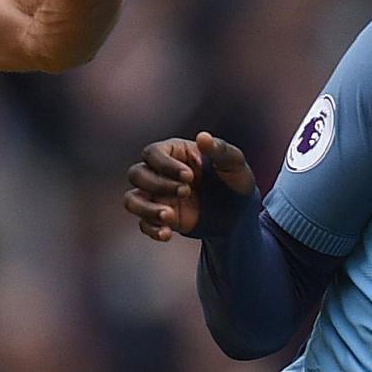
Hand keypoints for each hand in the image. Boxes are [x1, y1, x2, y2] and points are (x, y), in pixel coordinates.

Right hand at [124, 133, 252, 242]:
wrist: (239, 213)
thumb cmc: (235, 181)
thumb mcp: (234, 164)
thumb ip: (220, 150)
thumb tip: (203, 137)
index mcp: (174, 153)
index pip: (152, 153)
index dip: (165, 165)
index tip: (189, 177)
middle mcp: (159, 173)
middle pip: (136, 174)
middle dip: (158, 185)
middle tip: (186, 192)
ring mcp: (158, 196)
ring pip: (132, 200)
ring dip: (146, 209)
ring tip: (169, 217)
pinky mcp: (161, 218)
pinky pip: (143, 223)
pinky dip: (152, 229)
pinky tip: (167, 234)